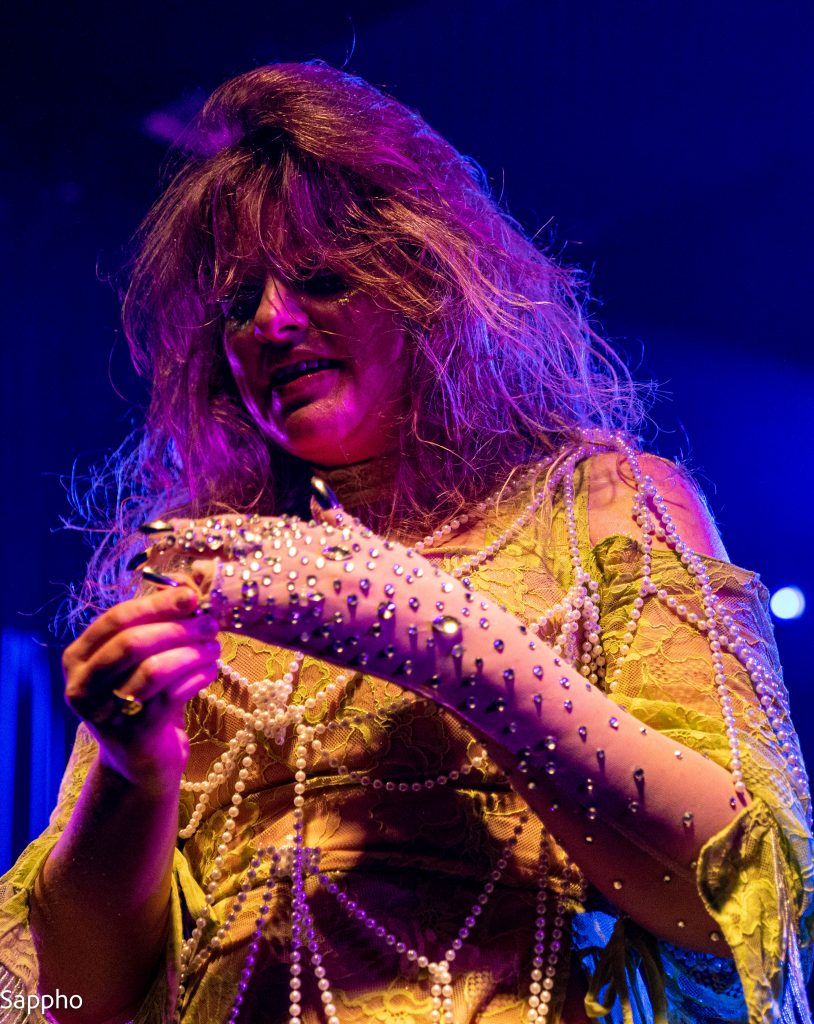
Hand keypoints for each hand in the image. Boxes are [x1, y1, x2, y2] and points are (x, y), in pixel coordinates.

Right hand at [62, 585, 220, 789]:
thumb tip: (188, 590)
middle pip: (133, 643)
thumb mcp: (137, 662)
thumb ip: (153, 628)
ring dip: (192, 652)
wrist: (140, 761)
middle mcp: (81, 686)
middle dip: (177, 628)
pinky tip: (211, 669)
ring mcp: (104, 713)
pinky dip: (197, 676)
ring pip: (154, 669)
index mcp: (78, 658)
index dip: (156, 604)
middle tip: (210, 623)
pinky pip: (172, 695)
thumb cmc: (142, 699)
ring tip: (214, 646)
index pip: (116, 619)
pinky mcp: (133, 735)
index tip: (191, 596)